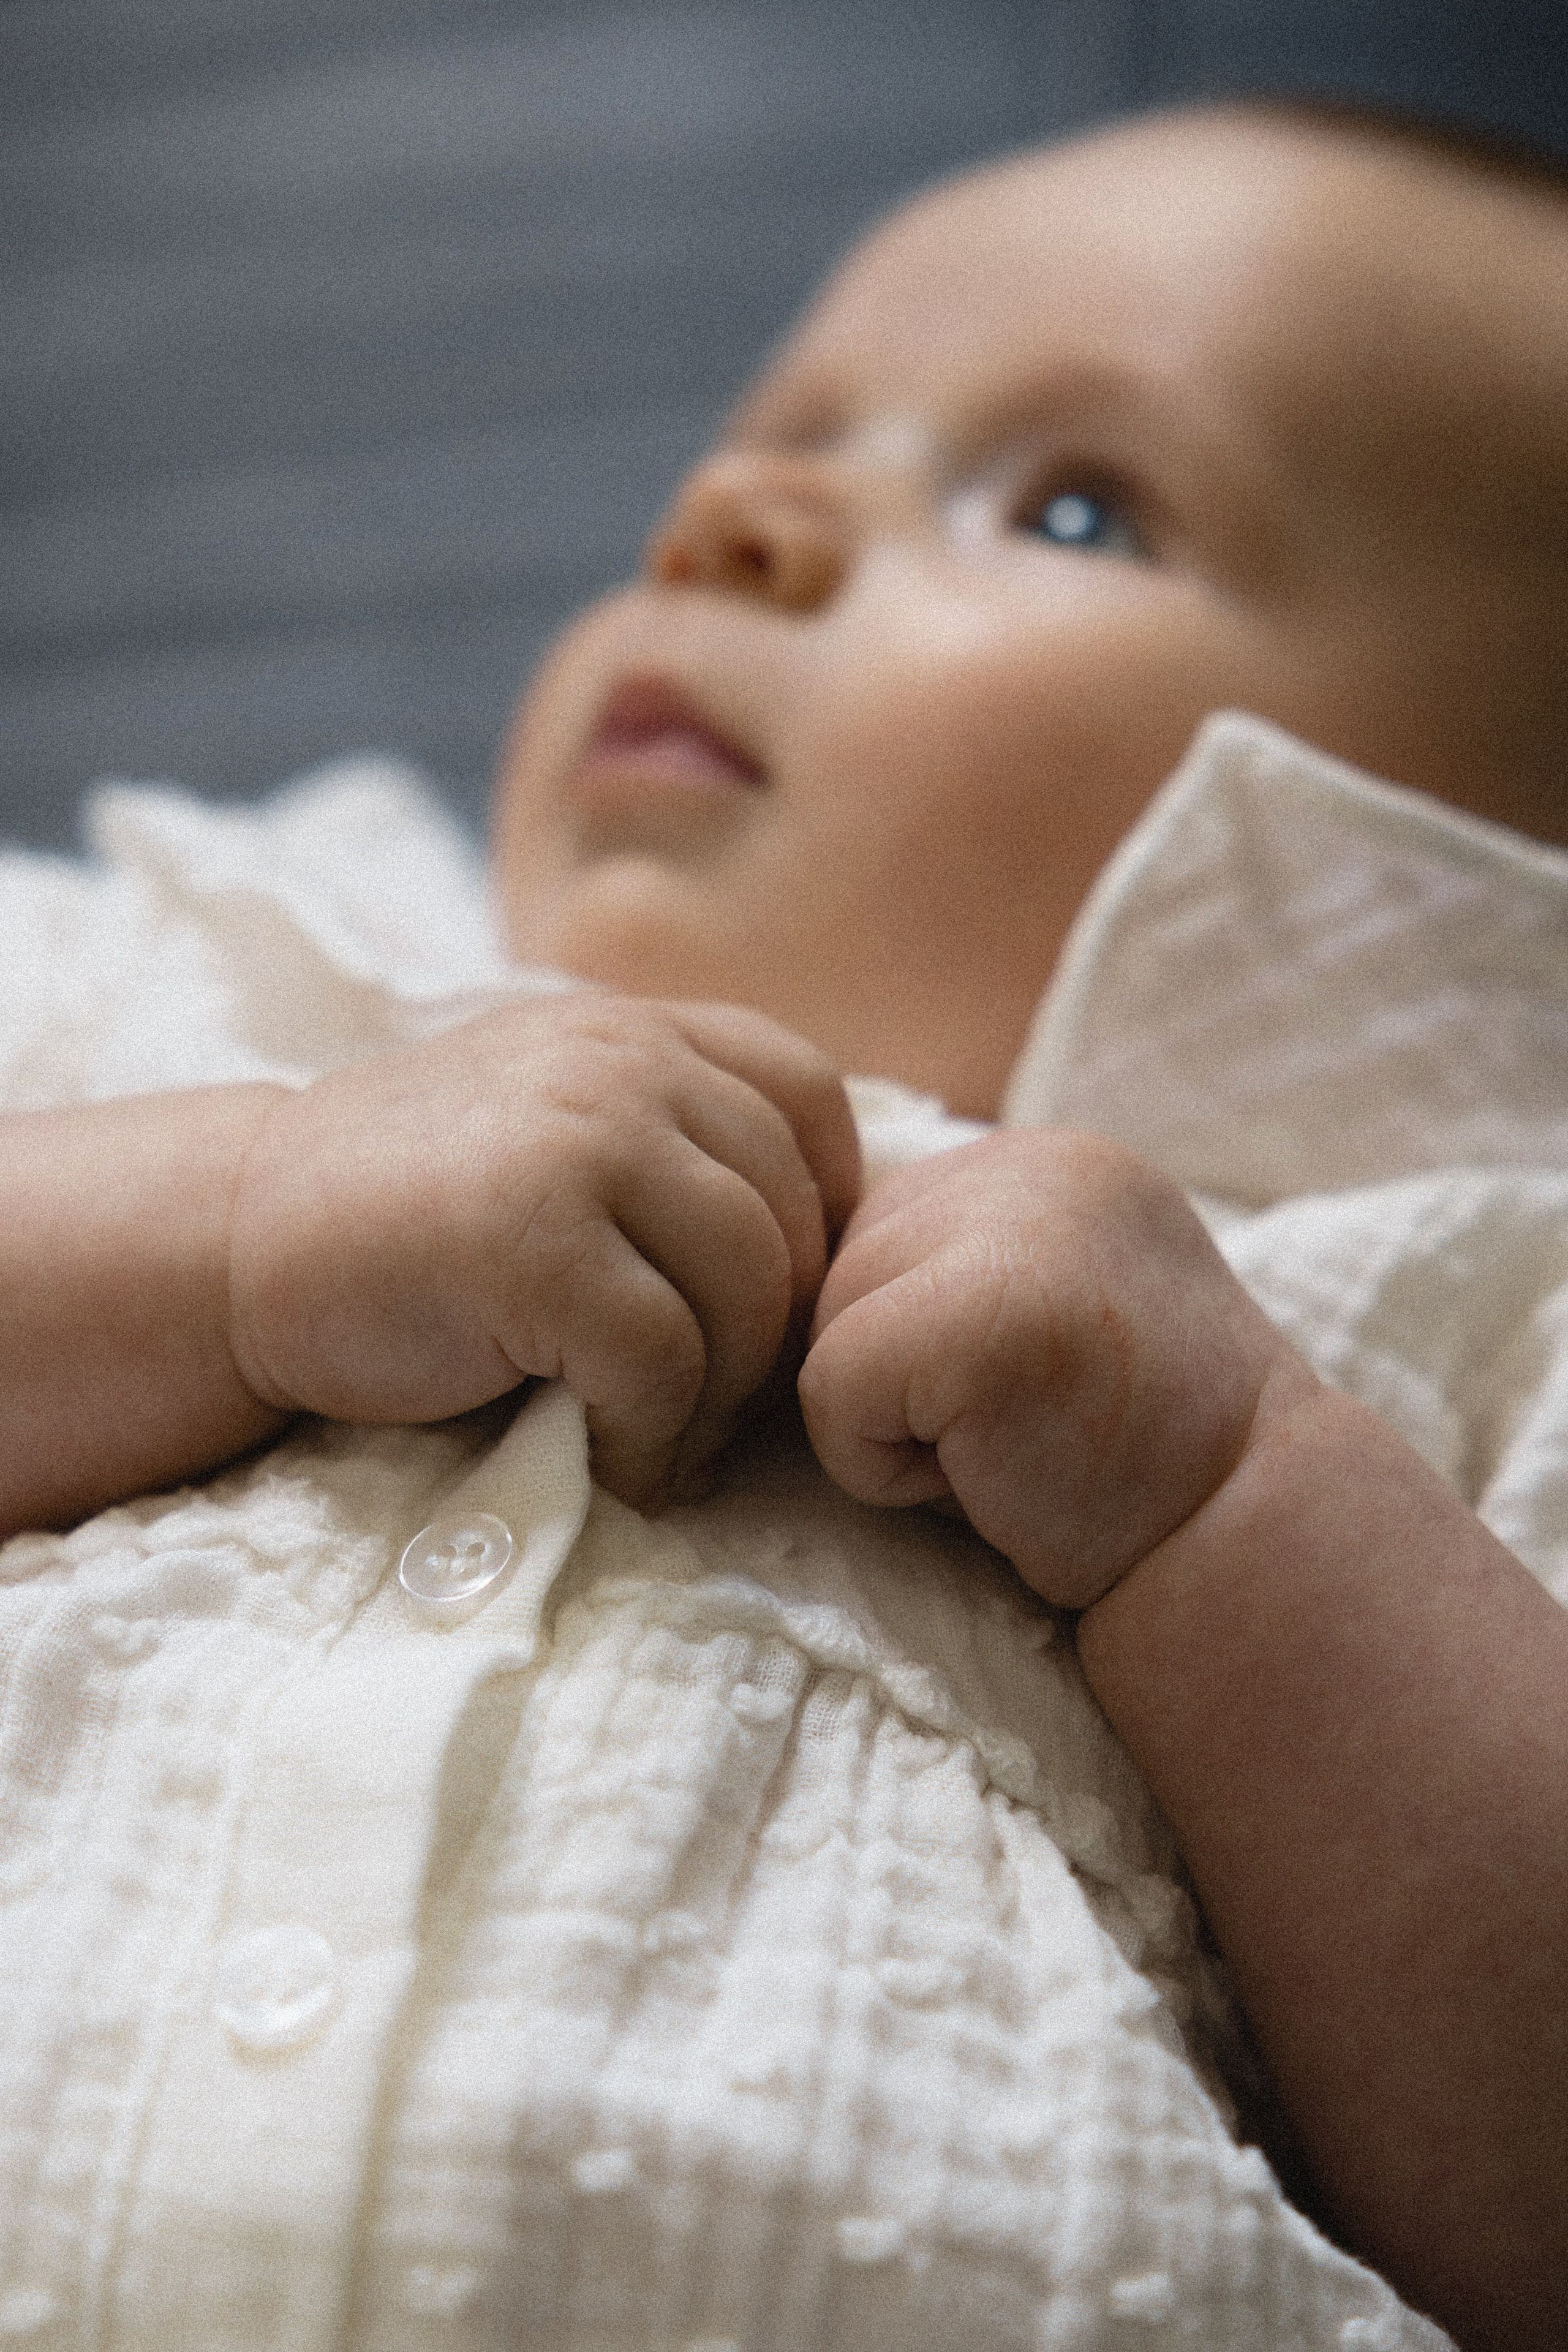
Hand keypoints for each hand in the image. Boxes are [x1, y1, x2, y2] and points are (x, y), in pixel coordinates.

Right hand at [229, 995, 858, 1504]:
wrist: (240, 1243)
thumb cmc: (417, 1218)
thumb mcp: (560, 1133)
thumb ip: (674, 1148)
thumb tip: (829, 1247)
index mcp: (635, 1031)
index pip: (809, 1099)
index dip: (820, 1214)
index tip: (767, 1304)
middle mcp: (619, 1064)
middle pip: (789, 1217)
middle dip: (770, 1337)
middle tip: (710, 1409)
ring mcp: (579, 1142)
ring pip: (746, 1291)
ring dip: (719, 1400)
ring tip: (662, 1442)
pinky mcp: (532, 1240)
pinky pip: (664, 1360)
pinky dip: (654, 1438)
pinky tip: (611, 1462)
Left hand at [798, 1129, 1302, 1607]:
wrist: (1253, 1557)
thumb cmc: (1128, 1474)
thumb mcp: (1041, 1322)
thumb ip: (946, 1271)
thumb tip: (786, 1284)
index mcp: (1047, 1160)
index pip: (874, 1234)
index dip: (921, 1353)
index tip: (1035, 1402)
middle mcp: (1030, 1160)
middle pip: (837, 1274)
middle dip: (901, 1387)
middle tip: (1029, 1437)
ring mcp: (1013, 1223)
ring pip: (823, 1332)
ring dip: (893, 1430)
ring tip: (1014, 1454)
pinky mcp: (979, 1308)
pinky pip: (831, 1390)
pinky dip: (884, 1470)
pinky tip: (994, 1478)